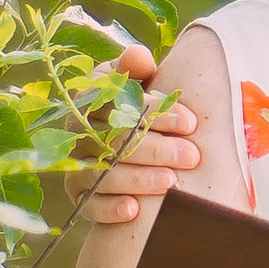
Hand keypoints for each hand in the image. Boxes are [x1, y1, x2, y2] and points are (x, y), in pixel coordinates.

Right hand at [84, 45, 201, 225]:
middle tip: (192, 156)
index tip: (191, 123)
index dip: (156, 113)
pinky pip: (88, 204)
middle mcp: (78, 130)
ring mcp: (76, 163)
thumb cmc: (139, 104)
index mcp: (92, 97)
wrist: (125, 137)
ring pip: (102, 173)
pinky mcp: (79, 194)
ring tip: (172, 182)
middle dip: (157, 149)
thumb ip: (138, 68)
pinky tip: (134, 211)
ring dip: (138, 179)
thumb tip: (137, 56)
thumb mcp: (140, 81)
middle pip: (114, 141)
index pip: (120, 103)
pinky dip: (108, 209)